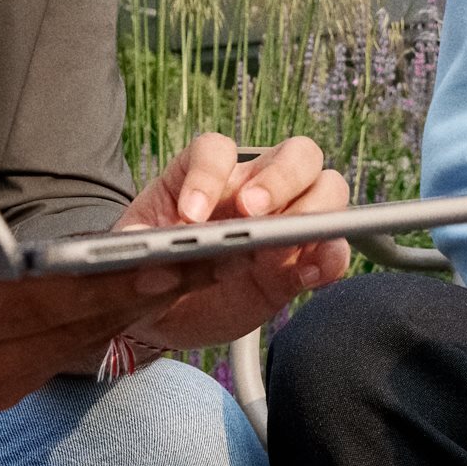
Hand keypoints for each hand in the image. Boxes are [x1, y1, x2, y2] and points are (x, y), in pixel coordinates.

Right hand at [0, 92, 224, 408]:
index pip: (35, 303)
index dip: (103, 280)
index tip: (163, 258)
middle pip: (81, 323)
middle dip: (152, 286)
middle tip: (224, 251)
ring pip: (90, 338)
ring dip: (150, 300)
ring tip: (219, 259)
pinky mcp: (12, 383)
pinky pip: (80, 346)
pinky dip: (123, 312)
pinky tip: (171, 278)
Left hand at [113, 131, 352, 354]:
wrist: (166, 315)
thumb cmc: (152, 270)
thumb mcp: (131, 258)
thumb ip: (138, 250)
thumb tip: (143, 250)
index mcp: (205, 174)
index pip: (217, 150)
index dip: (207, 175)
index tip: (189, 214)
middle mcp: (254, 188)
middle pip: (295, 153)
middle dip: (280, 178)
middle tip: (251, 212)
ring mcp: (285, 221)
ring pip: (327, 188)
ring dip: (313, 210)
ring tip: (284, 241)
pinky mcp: (301, 262)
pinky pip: (335, 248)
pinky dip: (330, 257)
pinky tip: (309, 275)